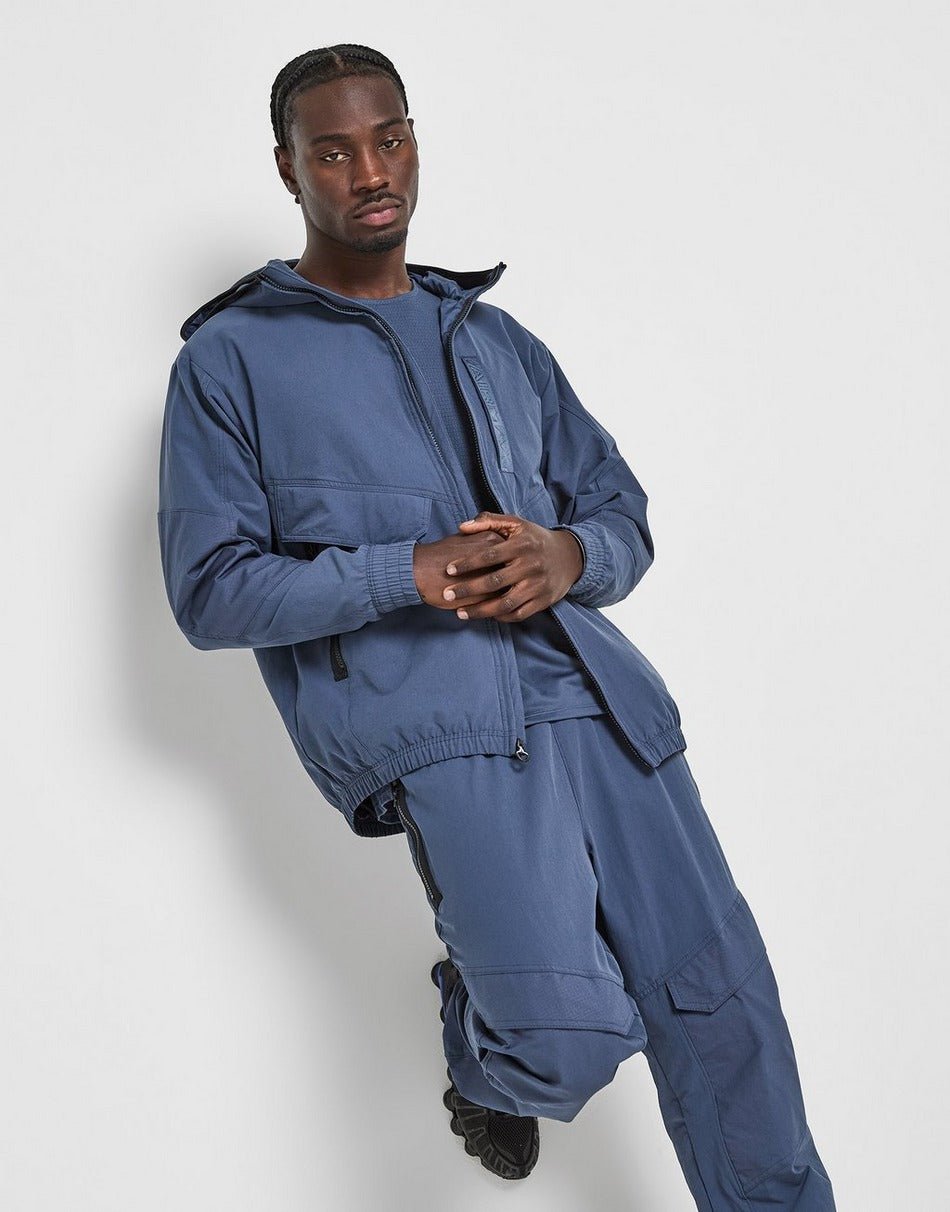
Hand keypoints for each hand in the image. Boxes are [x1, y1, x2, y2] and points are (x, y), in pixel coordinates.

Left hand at [441, 510, 583, 622]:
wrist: (569, 556)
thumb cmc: (534, 539)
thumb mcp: (516, 524)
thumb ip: (488, 521)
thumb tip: (461, 526)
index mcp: (522, 545)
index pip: (489, 555)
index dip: (468, 563)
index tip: (449, 570)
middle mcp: (530, 566)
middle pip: (494, 582)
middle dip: (467, 590)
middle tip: (446, 595)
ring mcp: (537, 586)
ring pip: (505, 603)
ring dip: (480, 611)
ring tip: (460, 613)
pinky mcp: (543, 601)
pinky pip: (519, 614)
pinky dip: (500, 617)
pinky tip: (485, 615)